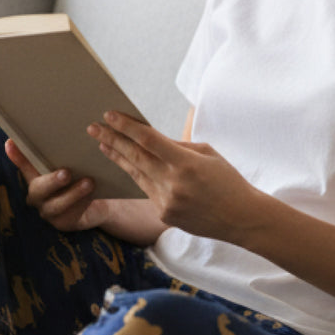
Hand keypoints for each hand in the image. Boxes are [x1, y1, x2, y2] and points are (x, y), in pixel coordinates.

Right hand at [4, 139, 113, 232]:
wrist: (99, 205)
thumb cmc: (85, 178)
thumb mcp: (78, 167)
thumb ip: (72, 156)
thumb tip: (83, 133)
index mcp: (37, 177)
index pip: (25, 165)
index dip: (17, 156)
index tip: (10, 142)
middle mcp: (38, 195)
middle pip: (39, 188)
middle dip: (52, 180)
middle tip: (66, 172)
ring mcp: (48, 211)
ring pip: (56, 204)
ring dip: (73, 193)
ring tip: (89, 183)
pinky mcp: (62, 223)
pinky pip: (70, 216)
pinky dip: (81, 205)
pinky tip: (92, 197)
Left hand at [89, 113, 261, 243]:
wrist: (242, 219)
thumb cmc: (228, 181)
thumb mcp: (208, 154)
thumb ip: (178, 147)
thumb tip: (150, 140)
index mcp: (186, 163)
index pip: (149, 140)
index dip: (127, 127)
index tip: (109, 115)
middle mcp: (173, 184)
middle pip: (135, 157)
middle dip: (112, 140)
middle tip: (93, 128)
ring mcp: (166, 202)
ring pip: (136, 175)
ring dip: (118, 158)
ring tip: (102, 144)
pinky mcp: (164, 215)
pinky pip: (147, 190)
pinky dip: (138, 177)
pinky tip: (127, 165)